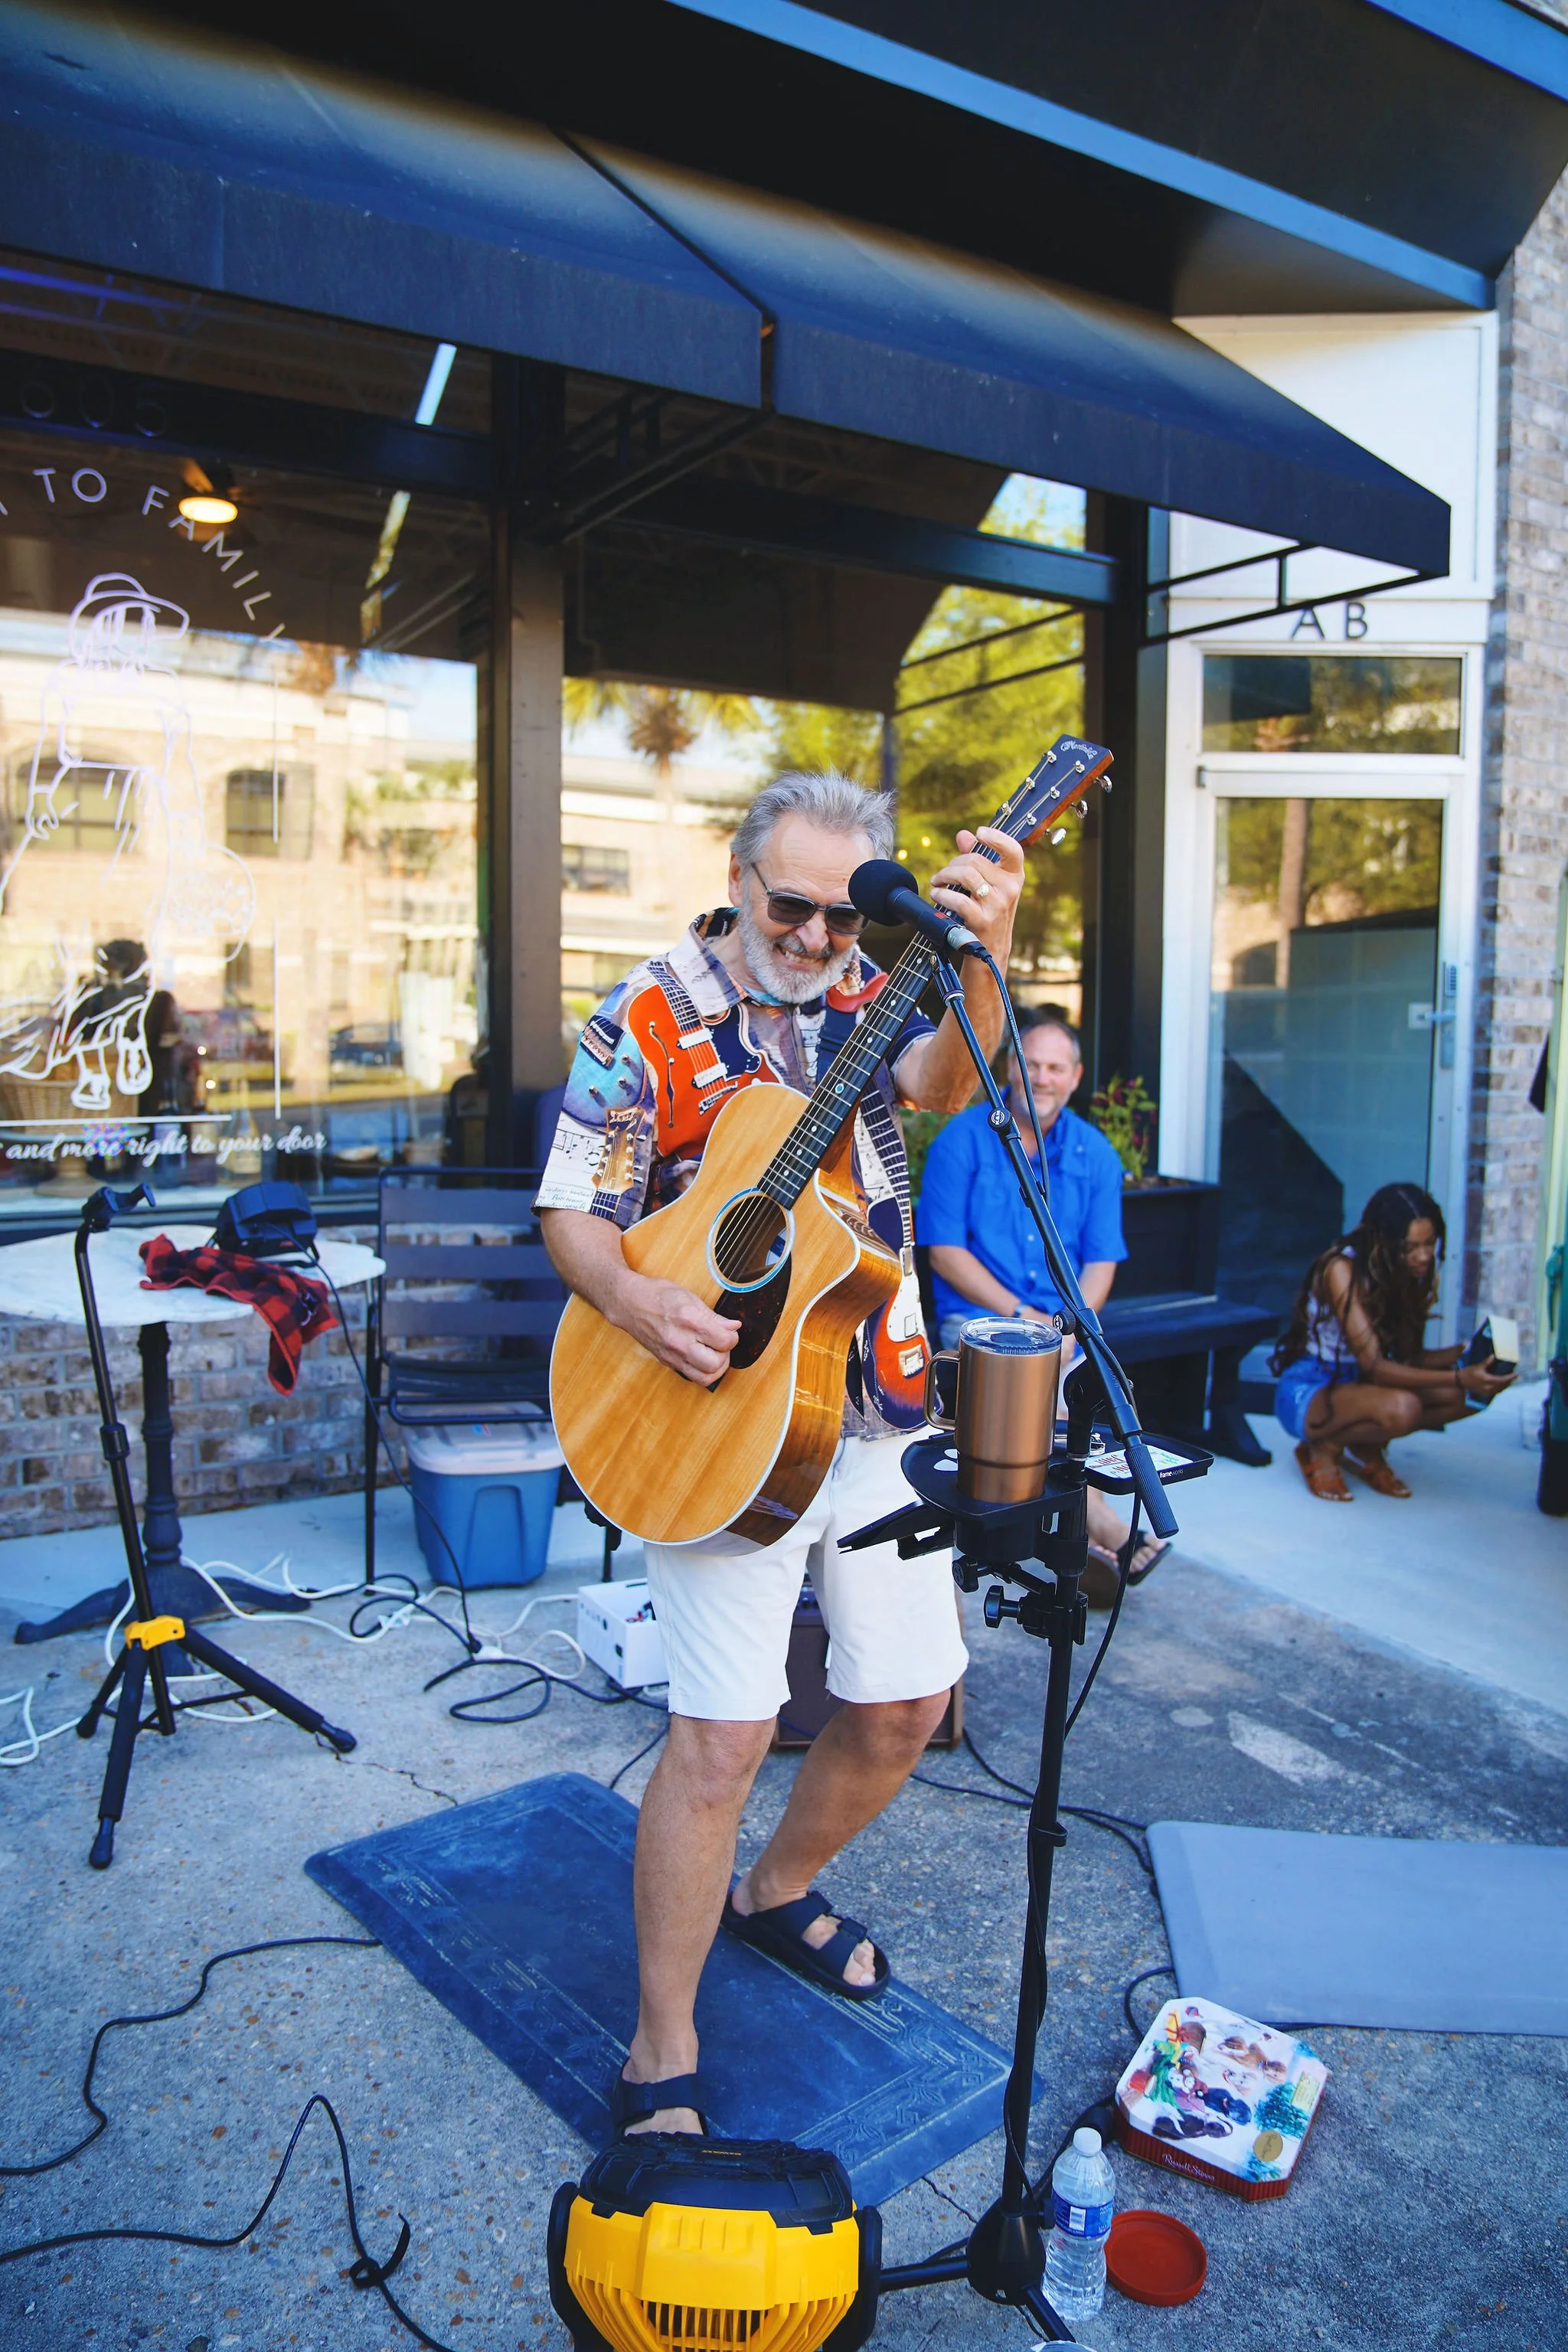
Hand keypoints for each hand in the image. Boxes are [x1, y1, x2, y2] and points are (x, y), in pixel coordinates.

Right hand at [614, 1273, 739, 1382]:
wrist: (629, 1304)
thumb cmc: (657, 1295)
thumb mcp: (689, 1297)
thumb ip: (714, 1316)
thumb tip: (734, 1326)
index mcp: (688, 1320)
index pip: (724, 1341)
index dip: (733, 1337)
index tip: (729, 1331)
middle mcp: (680, 1341)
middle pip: (716, 1363)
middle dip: (726, 1355)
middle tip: (722, 1344)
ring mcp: (672, 1354)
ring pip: (705, 1377)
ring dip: (716, 1368)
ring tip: (715, 1354)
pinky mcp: (667, 1362)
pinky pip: (692, 1376)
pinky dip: (702, 1371)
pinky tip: (702, 1358)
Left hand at [928, 825, 1023, 964]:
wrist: (990, 949)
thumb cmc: (987, 912)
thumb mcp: (988, 885)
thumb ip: (977, 858)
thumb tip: (964, 835)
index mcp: (1014, 876)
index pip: (1013, 849)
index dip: (996, 837)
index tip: (979, 833)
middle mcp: (1010, 889)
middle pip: (976, 861)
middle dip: (953, 864)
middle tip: (943, 874)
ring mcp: (997, 905)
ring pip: (966, 876)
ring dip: (945, 875)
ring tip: (937, 882)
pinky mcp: (983, 920)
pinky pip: (958, 899)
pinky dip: (942, 895)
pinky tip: (936, 895)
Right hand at [1458, 1358, 1514, 1402]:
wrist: (1461, 1382)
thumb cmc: (1468, 1373)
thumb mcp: (1477, 1366)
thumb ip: (1486, 1362)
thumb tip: (1493, 1356)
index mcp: (1487, 1380)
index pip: (1502, 1380)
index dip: (1510, 1377)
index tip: (1517, 1374)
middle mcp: (1488, 1388)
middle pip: (1503, 1386)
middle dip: (1510, 1381)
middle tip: (1515, 1376)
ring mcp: (1487, 1392)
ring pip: (1500, 1390)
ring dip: (1506, 1385)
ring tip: (1510, 1380)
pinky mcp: (1485, 1394)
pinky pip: (1496, 1392)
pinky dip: (1501, 1388)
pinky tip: (1502, 1384)